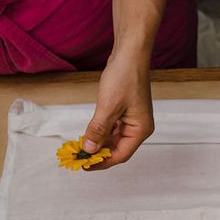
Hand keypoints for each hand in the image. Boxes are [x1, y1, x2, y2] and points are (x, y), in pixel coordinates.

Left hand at [81, 53, 153, 169]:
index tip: (84, 165)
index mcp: (141, 130)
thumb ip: (98, 130)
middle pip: (117, 148)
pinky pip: (111, 128)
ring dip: (97, 143)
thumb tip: (89, 149)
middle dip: (98, 153)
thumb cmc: (125, 77)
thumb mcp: (108, 106)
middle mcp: (138, 127)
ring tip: (80, 147)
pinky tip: (87, 134)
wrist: (129, 54)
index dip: (102, 162)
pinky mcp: (125, 112)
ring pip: (113, 139)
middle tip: (78, 157)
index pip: (121, 155)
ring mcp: (132, 120)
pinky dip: (99, 132)